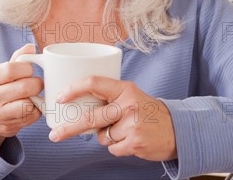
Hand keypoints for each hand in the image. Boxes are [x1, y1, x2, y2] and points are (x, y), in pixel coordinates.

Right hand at [0, 44, 42, 150]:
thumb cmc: (1, 87)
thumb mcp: (4, 70)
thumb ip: (19, 58)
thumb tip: (31, 47)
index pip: (12, 69)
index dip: (27, 69)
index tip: (30, 70)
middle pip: (24, 87)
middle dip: (37, 84)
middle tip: (37, 84)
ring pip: (28, 104)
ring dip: (37, 99)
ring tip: (34, 96)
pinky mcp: (8, 126)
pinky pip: (31, 116)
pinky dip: (36, 111)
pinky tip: (31, 107)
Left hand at [48, 76, 176, 161]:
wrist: (177, 129)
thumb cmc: (147, 112)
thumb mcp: (130, 96)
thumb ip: (109, 98)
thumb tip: (77, 107)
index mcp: (125, 88)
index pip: (94, 83)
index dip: (73, 90)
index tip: (60, 97)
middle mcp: (128, 104)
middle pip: (91, 118)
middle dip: (69, 128)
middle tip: (55, 135)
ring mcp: (132, 124)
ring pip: (102, 136)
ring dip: (107, 137)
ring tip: (125, 130)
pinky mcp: (135, 142)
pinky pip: (112, 148)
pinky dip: (117, 147)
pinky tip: (130, 140)